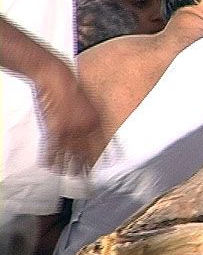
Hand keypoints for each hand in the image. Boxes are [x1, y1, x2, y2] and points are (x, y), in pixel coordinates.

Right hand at [34, 58, 104, 173]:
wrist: (57, 78)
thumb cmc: (72, 88)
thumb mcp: (88, 104)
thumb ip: (90, 118)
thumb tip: (91, 130)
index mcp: (95, 120)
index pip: (99, 144)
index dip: (97, 156)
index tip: (97, 166)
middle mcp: (84, 127)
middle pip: (85, 151)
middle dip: (84, 165)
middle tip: (84, 176)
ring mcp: (69, 129)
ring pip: (69, 153)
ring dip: (68, 165)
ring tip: (69, 174)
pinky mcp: (54, 128)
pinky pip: (53, 148)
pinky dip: (51, 157)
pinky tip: (51, 166)